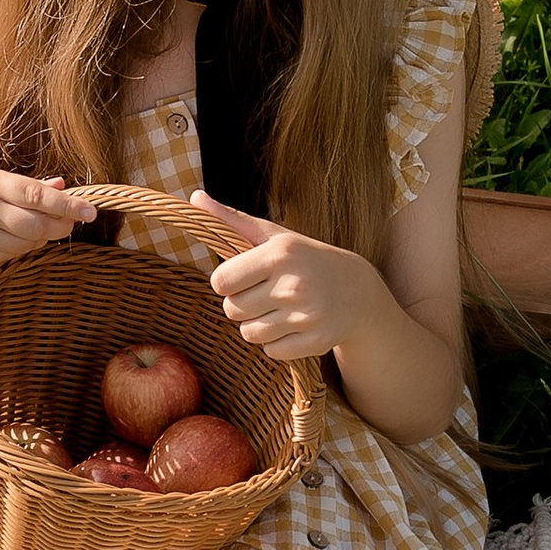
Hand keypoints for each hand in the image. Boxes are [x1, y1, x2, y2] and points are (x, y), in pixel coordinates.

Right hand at [0, 164, 96, 267]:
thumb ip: (27, 184)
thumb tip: (62, 184)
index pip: (37, 195)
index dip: (67, 205)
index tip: (90, 212)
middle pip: (35, 225)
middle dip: (59, 226)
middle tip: (69, 223)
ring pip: (24, 244)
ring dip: (40, 238)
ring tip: (38, 228)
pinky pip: (6, 256)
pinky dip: (19, 248)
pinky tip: (15, 238)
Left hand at [191, 195, 389, 363]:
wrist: (357, 290)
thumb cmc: (304, 259)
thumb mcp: (273, 235)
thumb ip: (231, 220)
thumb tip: (193, 197)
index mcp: (279, 254)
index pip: (220, 281)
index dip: (227, 282)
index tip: (243, 278)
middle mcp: (293, 284)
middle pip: (232, 310)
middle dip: (241, 304)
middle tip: (263, 294)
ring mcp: (306, 315)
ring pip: (249, 334)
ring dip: (257, 325)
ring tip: (278, 310)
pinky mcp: (316, 341)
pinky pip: (271, 352)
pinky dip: (276, 343)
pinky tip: (293, 326)